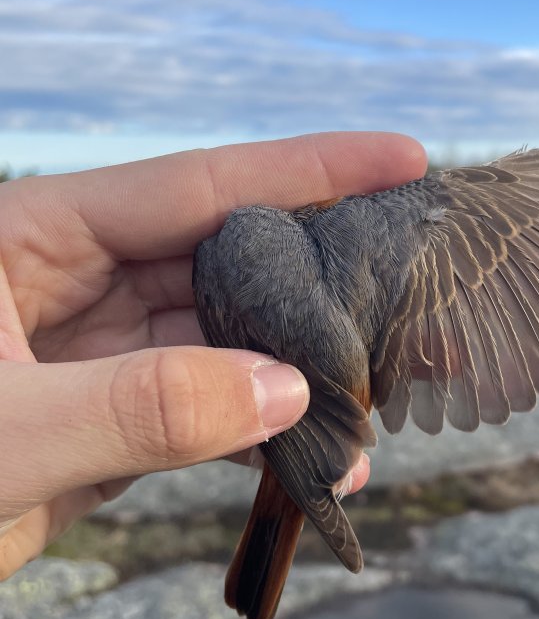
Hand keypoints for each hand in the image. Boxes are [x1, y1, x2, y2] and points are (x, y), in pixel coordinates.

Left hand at [0, 132, 425, 577]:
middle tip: (416, 291)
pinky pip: (203, 416)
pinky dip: (261, 438)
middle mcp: (76, 282)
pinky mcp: (107, 422)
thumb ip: (141, 407)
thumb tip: (286, 391)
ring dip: (298, 375)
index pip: (195, 185)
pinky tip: (320, 460)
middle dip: (319, 281)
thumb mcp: (2, 431)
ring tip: (381, 401)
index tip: (403, 158)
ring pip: (224, 345)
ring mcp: (97, 355)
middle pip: (225, 262)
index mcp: (37, 236)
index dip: (306, 169)